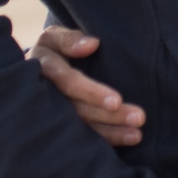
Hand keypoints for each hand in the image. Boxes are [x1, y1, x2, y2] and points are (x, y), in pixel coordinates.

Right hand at [28, 26, 146, 145]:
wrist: (38, 69)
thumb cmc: (52, 49)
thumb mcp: (54, 38)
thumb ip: (69, 39)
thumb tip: (92, 44)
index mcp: (44, 71)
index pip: (69, 83)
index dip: (92, 92)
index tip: (117, 100)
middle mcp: (47, 97)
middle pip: (79, 110)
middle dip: (109, 116)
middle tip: (139, 118)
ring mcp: (54, 116)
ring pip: (83, 128)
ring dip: (112, 132)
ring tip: (137, 135)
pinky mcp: (63, 127)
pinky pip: (84, 138)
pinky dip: (107, 139)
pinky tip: (128, 139)